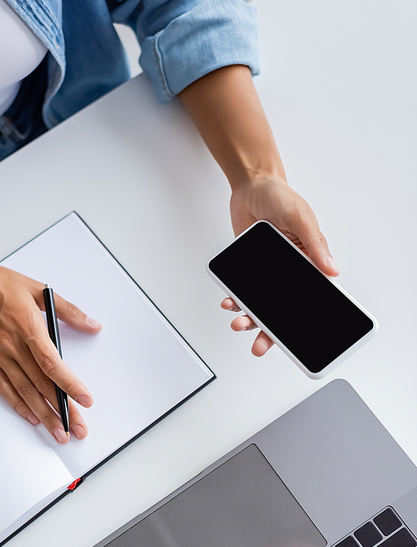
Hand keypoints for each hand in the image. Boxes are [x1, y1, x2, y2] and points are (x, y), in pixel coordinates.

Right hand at [0, 248, 100, 442]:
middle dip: (62, 410)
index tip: (85, 400)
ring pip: (24, 392)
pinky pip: (3, 388)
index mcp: (28, 328)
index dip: (70, 385)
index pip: (53, 364)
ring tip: (58, 432)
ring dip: (43, 416)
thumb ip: (69, 311)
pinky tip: (32, 417)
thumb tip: (91, 324)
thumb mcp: (39, 290)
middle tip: (77, 428)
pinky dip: (18, 405)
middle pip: (42, 384)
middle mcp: (12, 346)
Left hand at [224, 173, 338, 355]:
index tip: (296, 343)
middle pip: (281, 310)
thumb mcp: (300, 217)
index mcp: (308, 264)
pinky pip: (241, 292)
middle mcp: (288, 273)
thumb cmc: (280, 197)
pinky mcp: (247, 270)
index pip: (309, 300)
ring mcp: (266, 274)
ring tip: (238, 324)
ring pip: (259, 306)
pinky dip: (234, 301)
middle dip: (270, 331)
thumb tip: (332, 270)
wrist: (250, 186)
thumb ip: (315, 244)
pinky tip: (228, 304)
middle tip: (260, 346)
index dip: (302, 323)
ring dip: (249, 319)